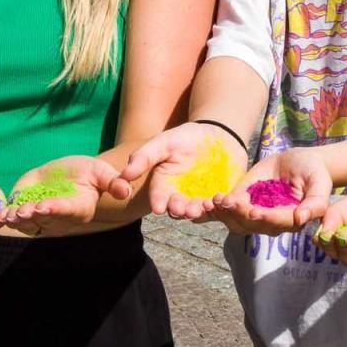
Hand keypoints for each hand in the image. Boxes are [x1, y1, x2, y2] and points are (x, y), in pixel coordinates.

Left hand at [0, 156, 130, 237]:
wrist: (68, 173)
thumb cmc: (87, 172)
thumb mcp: (100, 171)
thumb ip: (111, 182)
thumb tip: (126, 190)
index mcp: (78, 208)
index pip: (65, 210)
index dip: (54, 209)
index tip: (44, 206)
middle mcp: (59, 218)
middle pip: (44, 220)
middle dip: (33, 216)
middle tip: (23, 211)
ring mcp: (40, 217)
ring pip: (28, 223)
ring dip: (18, 220)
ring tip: (10, 214)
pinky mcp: (25, 211)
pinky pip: (15, 219)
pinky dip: (6, 218)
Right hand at [119, 122, 247, 219]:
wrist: (218, 135)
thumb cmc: (186, 137)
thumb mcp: (163, 142)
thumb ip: (144, 157)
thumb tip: (124, 174)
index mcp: (164, 185)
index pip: (158, 196)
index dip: (158, 202)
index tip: (158, 208)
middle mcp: (181, 196)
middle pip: (178, 207)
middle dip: (178, 210)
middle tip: (180, 210)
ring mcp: (200, 199)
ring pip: (198, 210)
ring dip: (198, 210)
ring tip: (199, 208)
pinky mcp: (220, 199)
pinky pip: (220, 206)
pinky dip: (220, 205)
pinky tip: (221, 201)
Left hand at [208, 147, 332, 235]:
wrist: (299, 162)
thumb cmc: (313, 172)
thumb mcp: (319, 182)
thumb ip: (316, 202)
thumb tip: (303, 217)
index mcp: (291, 219)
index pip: (277, 222)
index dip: (266, 218)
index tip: (254, 211)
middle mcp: (271, 221)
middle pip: (252, 224)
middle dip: (238, 213)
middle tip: (227, 202)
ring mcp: (254, 214)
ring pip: (236, 222)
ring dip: (223, 213)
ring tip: (214, 200)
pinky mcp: (241, 203)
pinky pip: (225, 212)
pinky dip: (212, 211)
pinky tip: (201, 206)